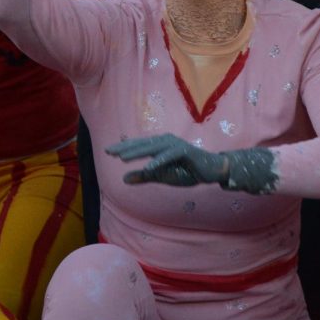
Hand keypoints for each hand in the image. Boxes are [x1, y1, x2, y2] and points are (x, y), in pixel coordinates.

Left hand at [107, 133, 228, 186]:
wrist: (211, 170)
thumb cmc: (187, 171)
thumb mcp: (162, 176)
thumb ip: (144, 176)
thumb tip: (123, 179)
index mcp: (160, 145)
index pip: (138, 145)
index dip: (123, 147)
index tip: (108, 151)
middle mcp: (166, 141)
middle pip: (142, 144)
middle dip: (125, 148)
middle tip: (109, 152)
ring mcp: (176, 144)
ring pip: (153, 148)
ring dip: (137, 153)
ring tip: (122, 159)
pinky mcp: (185, 151)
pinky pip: (170, 156)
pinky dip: (159, 161)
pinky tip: (148, 167)